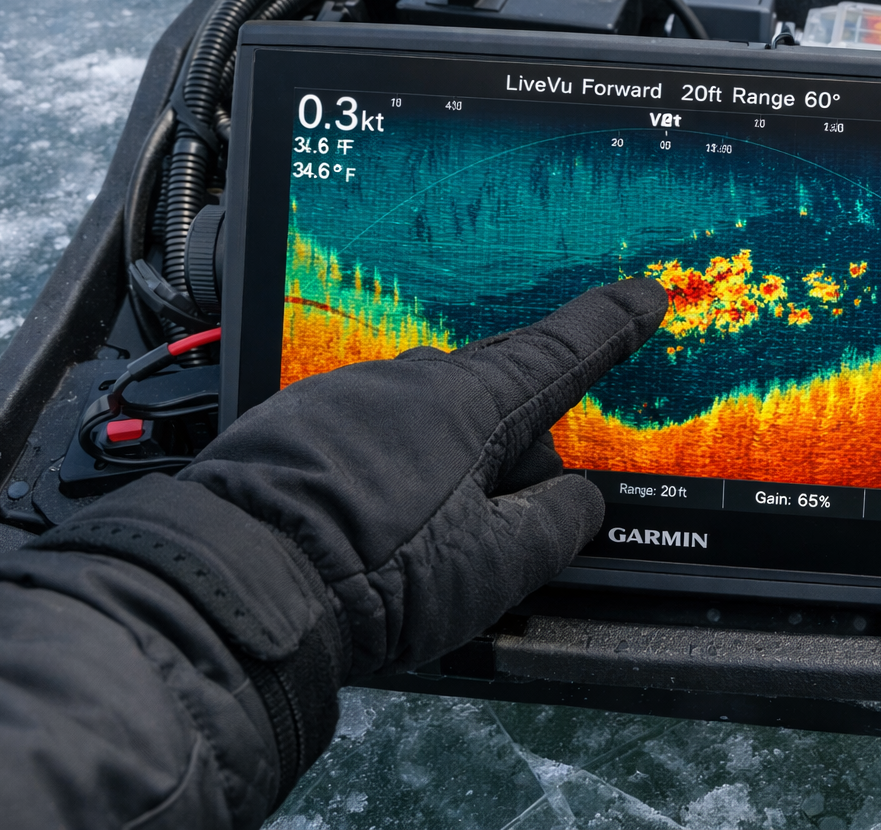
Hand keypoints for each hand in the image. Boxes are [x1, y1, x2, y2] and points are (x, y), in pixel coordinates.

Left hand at [178, 277, 667, 673]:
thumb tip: (578, 501)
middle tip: (499, 531)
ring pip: (429, 425)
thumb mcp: (495, 567)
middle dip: (512, 456)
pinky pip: (369, 440)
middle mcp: (409, 381)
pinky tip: (369, 534)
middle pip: (495, 403)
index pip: (562, 353)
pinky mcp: (298, 425)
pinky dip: (386, 479)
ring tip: (415, 552)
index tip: (642, 299)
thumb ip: (557, 526)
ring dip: (444, 474)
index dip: (611, 328)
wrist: (238, 582)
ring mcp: (348, 396)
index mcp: (472, 402)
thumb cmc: (369, 573)